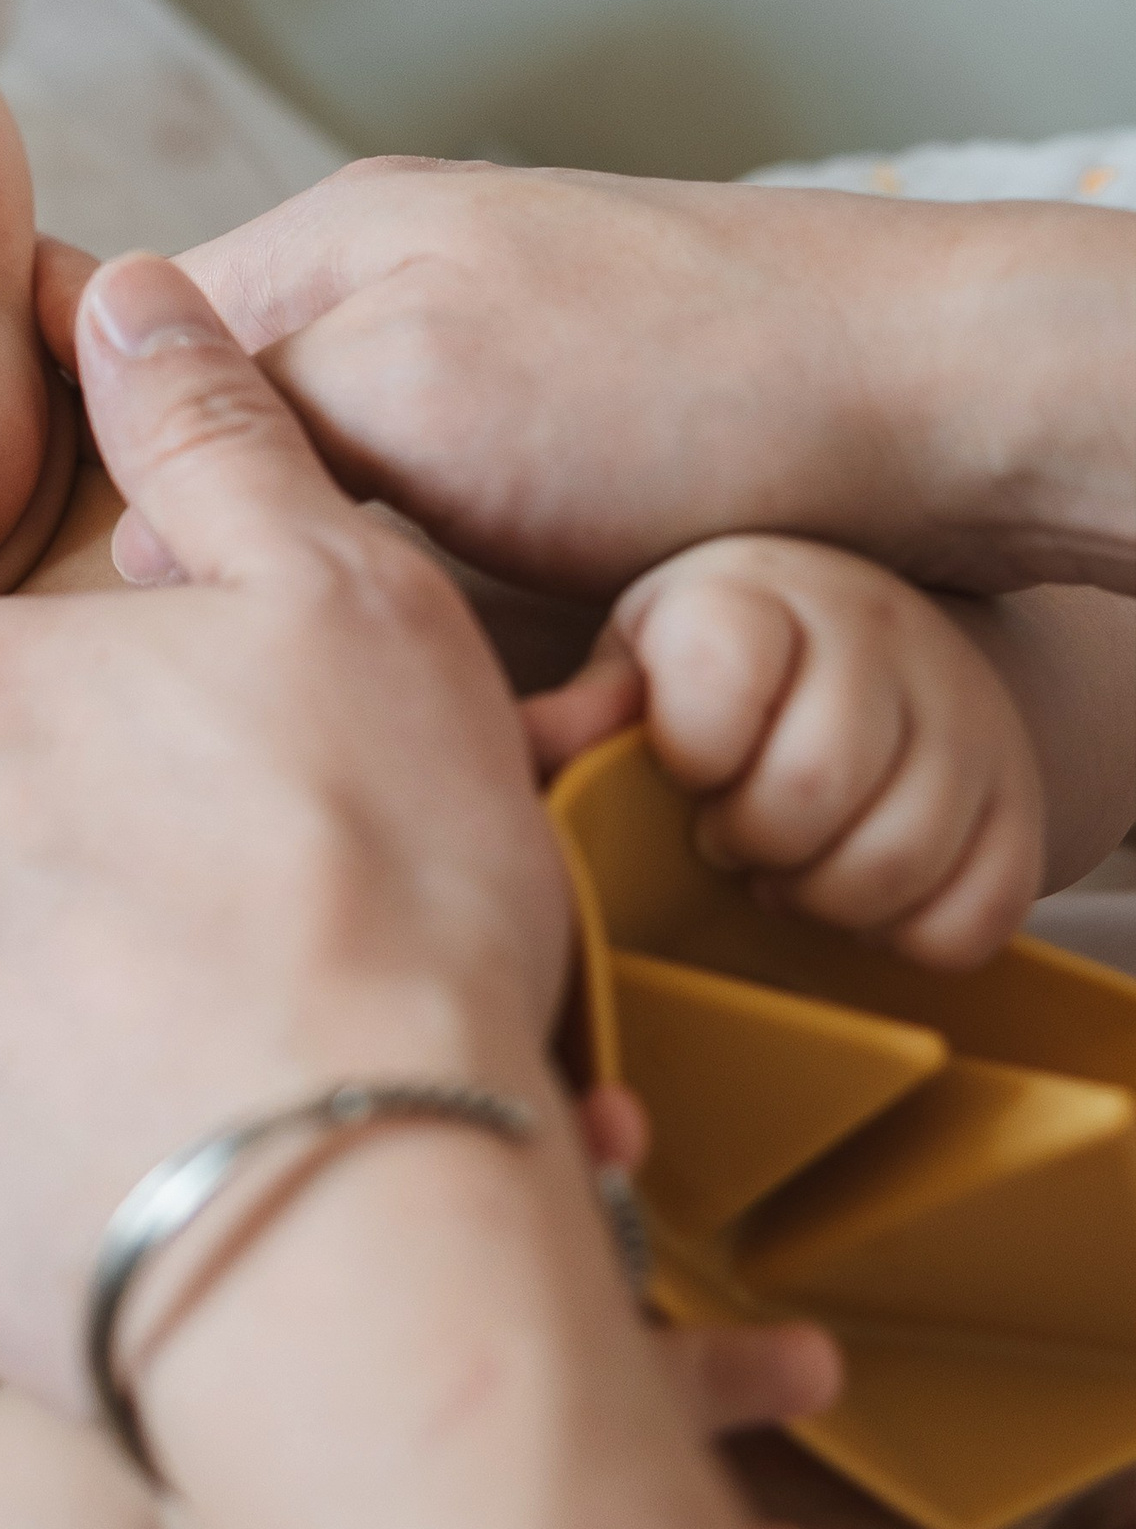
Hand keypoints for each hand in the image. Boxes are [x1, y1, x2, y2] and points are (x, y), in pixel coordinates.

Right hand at [176, 159, 1129, 599]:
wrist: (932, 408)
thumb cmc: (670, 383)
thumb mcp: (400, 379)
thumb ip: (242, 424)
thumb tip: (135, 523)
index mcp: (329, 242)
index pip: (131, 357)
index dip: (114, 480)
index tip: (137, 606)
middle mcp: (395, 300)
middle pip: (236, 453)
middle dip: (247, 559)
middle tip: (270, 664)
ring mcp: (489, 382)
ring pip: (341, 521)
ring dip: (355, 603)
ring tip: (386, 674)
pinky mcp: (571, 467)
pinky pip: (446, 559)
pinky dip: (450, 619)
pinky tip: (480, 667)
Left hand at [525, 535, 1043, 965]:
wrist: (866, 640)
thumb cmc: (716, 665)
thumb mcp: (638, 662)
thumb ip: (581, 712)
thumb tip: (509, 742)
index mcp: (753, 595)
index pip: (722, 692)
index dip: (692, 761)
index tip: (685, 769)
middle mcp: (875, 635)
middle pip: (812, 792)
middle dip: (752, 842)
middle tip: (729, 836)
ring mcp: (962, 715)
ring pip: (897, 860)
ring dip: (824, 894)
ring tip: (789, 864)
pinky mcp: (1019, 799)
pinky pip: (974, 914)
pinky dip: (908, 933)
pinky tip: (858, 890)